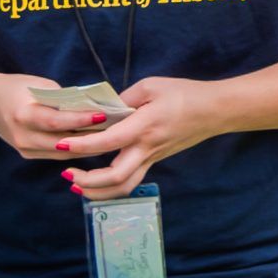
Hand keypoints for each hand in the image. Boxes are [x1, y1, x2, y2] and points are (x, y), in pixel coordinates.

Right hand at [0, 75, 112, 160]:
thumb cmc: (17, 89)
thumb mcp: (40, 86)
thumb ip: (64, 99)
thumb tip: (94, 107)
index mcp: (23, 115)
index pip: (57, 122)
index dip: (81, 120)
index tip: (104, 116)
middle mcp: (23, 136)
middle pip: (64, 142)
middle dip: (92, 137)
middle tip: (118, 130)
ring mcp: (24, 149)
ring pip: (64, 153)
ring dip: (88, 147)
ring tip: (113, 138)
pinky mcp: (28, 154)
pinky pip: (58, 156)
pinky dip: (77, 150)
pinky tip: (96, 144)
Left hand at [59, 76, 220, 200]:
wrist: (216, 111)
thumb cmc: (185, 94)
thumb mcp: (151, 86)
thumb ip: (123, 98)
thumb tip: (101, 110)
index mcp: (144, 126)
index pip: (108, 142)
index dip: (82, 146)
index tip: (61, 144)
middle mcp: (147, 148)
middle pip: (115, 177)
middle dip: (87, 180)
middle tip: (67, 174)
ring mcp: (152, 158)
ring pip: (124, 186)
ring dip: (97, 191)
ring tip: (77, 184)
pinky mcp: (155, 160)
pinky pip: (131, 180)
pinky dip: (110, 186)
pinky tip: (96, 181)